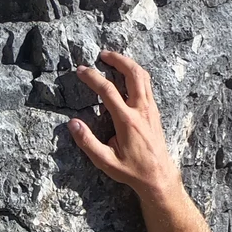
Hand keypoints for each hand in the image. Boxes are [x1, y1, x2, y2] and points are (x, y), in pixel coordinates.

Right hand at [68, 50, 180, 200]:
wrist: (159, 177)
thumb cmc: (131, 171)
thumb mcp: (105, 162)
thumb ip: (87, 143)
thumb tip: (72, 124)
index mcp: (127, 121)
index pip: (108, 91)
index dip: (93, 78)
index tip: (81, 70)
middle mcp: (141, 110)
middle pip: (133, 74)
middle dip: (118, 60)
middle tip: (102, 54)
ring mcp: (151, 110)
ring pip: (144, 77)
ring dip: (129, 64)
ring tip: (114, 59)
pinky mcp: (155, 112)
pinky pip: (147, 85)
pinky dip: (136, 74)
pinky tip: (127, 75)